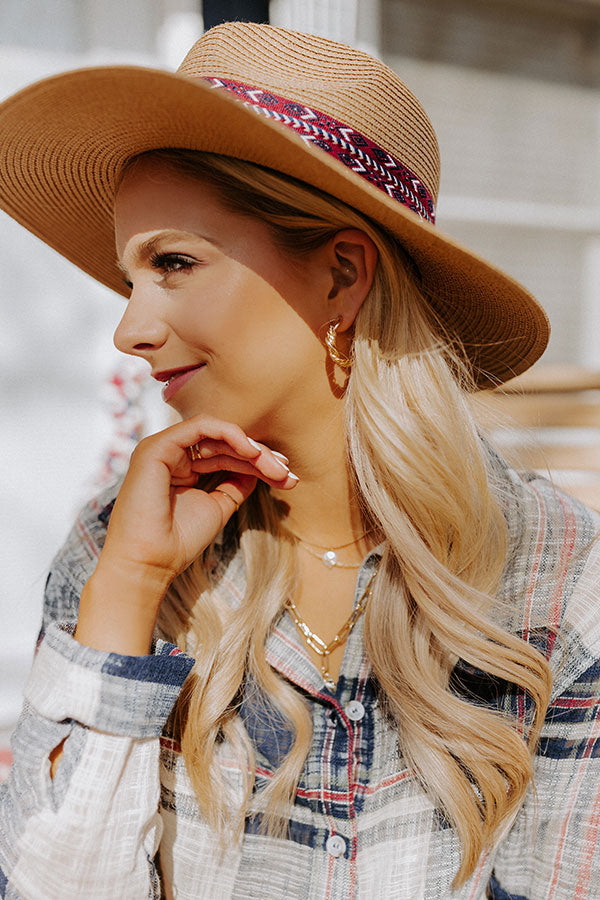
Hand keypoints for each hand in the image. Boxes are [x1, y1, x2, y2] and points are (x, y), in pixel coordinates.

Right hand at [98, 414, 296, 585]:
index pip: (225, 455)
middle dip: (260, 456)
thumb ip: (235, 484)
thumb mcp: (218, 507)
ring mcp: (162, 448)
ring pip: (216, 434)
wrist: (149, 562)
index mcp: (182, 467)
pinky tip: (251, 451)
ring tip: (274, 465)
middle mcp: (171, 454)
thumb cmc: (178, 541)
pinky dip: (229, 434)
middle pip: (224, 444)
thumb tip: (259, 468)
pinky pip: (199, 427)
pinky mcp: (156, 447)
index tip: (287, 477)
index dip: (258, 463)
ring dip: (249, 447)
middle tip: (287, 472)